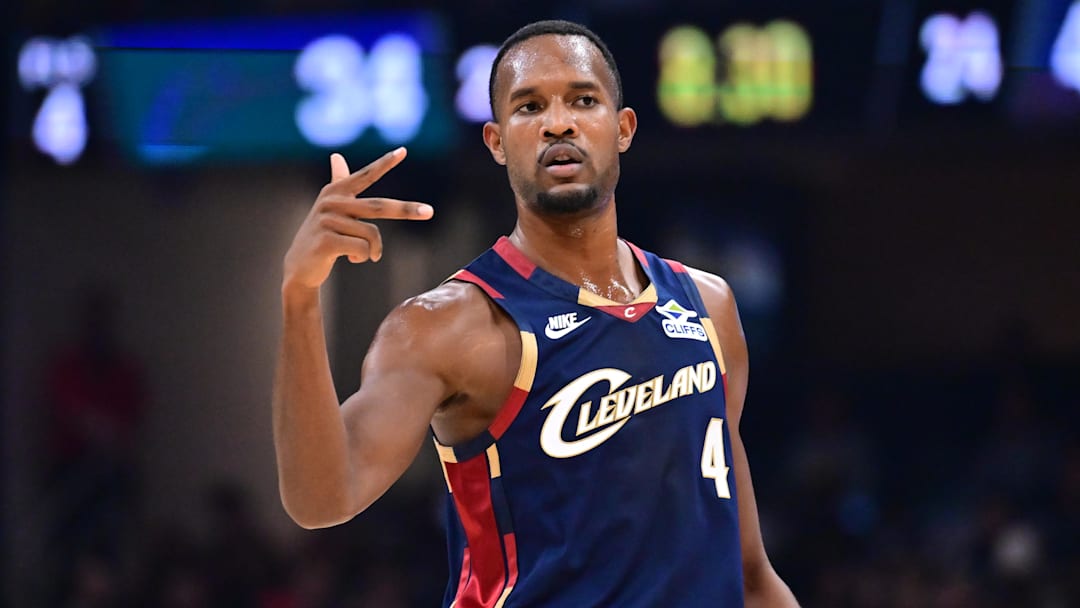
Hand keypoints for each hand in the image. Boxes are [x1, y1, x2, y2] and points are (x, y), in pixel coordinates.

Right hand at [283, 148, 433, 291]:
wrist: (300, 265)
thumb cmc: (322, 235)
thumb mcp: (330, 208)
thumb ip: (338, 182)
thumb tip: (337, 156)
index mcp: (336, 191)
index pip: (366, 175)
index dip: (384, 163)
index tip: (403, 151)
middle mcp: (331, 202)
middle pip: (379, 206)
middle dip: (407, 210)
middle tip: (430, 212)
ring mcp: (327, 221)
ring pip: (371, 235)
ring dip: (373, 250)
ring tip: (360, 255)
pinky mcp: (326, 240)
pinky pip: (362, 250)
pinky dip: (362, 258)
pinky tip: (350, 259)